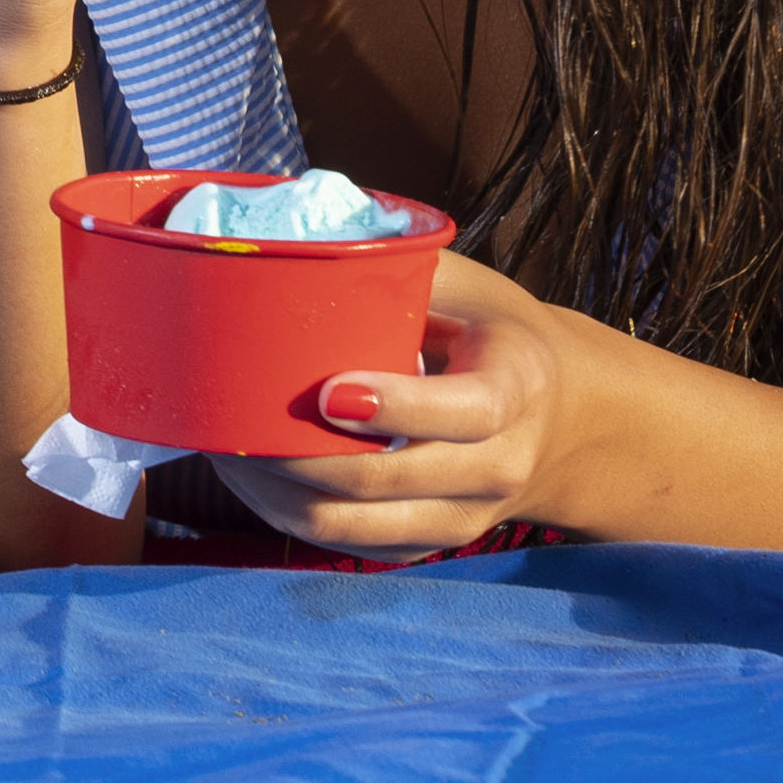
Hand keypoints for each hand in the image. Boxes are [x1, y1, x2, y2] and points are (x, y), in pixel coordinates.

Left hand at [208, 253, 560, 556]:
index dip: (393, 406)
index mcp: (516, 389)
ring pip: (352, 526)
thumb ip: (399, 268)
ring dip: (276, 494)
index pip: (464, 413)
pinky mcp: (429, 541)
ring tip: (223, 449)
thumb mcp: (468, 287)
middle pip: (385, 481)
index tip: (323, 391)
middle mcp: (498, 466)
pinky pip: (348, 544)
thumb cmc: (491, 332)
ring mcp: (464, 516)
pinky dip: (288, 515)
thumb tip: (301, 239)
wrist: (558, 417)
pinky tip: (250, 476)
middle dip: (295, 456)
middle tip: (229, 418)